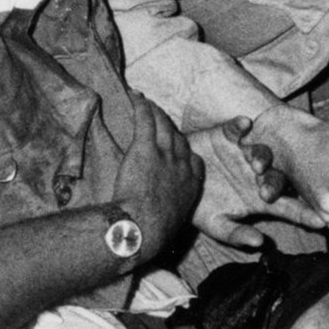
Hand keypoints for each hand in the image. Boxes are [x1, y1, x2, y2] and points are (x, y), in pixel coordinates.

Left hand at [114, 93, 203, 252]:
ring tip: (148, 103)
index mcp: (190, 185)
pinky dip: (141, 106)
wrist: (144, 226)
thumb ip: (169, 214)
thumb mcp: (171, 224)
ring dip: (156, 112)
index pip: (193, 161)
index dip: (185, 152)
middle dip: (170, 128)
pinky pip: (145, 120)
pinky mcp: (145, 148)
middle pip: (179, 139)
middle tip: (161, 118)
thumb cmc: (153, 231)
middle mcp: (181, 166)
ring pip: (163, 126)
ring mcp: (165, 154)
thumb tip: (158, 223)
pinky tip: (135, 97)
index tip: (178, 148)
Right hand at [187, 118, 325, 249]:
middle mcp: (257, 175)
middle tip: (268, 191)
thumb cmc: (199, 206)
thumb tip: (259, 242)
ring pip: (261, 152)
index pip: (289, 207)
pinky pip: (237, 128)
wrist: (174, 180)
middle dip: (276, 182)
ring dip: (261, 155)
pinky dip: (240, 126)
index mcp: (260, 199)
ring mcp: (243, 154)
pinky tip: (244, 125)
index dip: (305, 214)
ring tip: (255, 163)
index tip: (321, 222)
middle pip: (277, 177)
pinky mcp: (227, 136)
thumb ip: (235, 234)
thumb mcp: (215, 224)